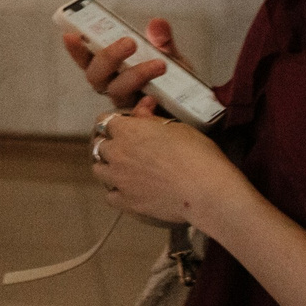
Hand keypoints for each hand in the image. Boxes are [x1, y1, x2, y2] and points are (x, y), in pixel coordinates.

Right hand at [64, 16, 181, 110]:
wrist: (196, 108)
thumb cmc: (175, 80)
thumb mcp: (170, 55)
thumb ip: (162, 40)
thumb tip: (157, 23)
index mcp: (112, 70)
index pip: (87, 60)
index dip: (76, 50)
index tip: (70, 35)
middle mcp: (113, 87)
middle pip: (96, 76)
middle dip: (109, 56)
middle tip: (130, 42)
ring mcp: (127, 104)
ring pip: (117, 91)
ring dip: (135, 75)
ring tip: (160, 64)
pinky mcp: (142, 120)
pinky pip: (137, 115)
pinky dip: (144, 106)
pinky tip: (155, 98)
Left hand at [93, 102, 243, 230]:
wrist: (207, 192)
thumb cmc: (198, 156)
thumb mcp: (177, 128)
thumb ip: (152, 118)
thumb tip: (144, 104)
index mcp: (128, 131)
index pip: (104, 121)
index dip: (115, 124)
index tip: (125, 128)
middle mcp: (116, 153)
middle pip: (100, 146)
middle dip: (112, 146)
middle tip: (129, 151)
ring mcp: (118, 179)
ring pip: (99, 170)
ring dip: (109, 168)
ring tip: (126, 171)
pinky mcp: (125, 201)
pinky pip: (109, 196)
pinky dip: (117, 193)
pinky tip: (131, 192)